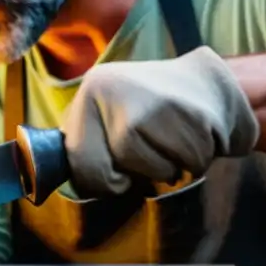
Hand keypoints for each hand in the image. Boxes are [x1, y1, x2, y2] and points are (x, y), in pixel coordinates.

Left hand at [61, 46, 259, 197]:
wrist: (207, 83)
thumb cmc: (149, 112)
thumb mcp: (107, 118)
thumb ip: (85, 146)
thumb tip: (59, 182)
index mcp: (89, 92)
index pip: (80, 162)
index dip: (102, 179)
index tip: (120, 171)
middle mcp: (113, 89)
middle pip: (122, 166)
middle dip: (142, 171)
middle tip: (153, 151)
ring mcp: (152, 99)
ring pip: (159, 169)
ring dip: (174, 166)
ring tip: (176, 139)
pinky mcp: (191, 111)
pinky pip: (193, 162)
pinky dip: (198, 161)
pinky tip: (197, 134)